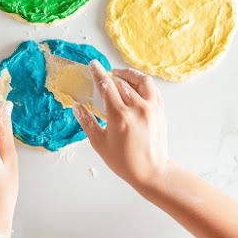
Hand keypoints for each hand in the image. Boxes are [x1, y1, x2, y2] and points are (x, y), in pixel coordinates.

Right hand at [73, 60, 168, 195]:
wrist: (153, 173)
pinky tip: (134, 85)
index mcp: (120, 116)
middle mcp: (137, 108)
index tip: (93, 64)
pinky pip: (152, 88)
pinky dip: (142, 82)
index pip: (106, 86)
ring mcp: (151, 108)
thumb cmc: (125, 162)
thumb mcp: (100, 144)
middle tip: (102, 77)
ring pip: (139, 80)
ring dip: (127, 74)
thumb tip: (77, 107)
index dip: (98, 73)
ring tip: (119, 75)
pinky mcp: (160, 110)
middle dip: (109, 76)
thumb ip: (87, 122)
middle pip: (121, 82)